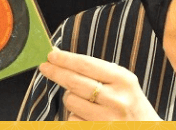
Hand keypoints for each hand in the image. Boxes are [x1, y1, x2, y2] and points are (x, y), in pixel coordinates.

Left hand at [39, 48, 161, 120]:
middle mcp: (116, 99)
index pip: (87, 65)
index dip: (65, 59)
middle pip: (75, 82)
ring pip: (70, 101)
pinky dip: (74, 116)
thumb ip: (99, 71)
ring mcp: (106, 119)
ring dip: (71, 99)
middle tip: (44, 67)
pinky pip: (71, 119)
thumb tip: (64, 58)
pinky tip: (88, 117)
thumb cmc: (131, 105)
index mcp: (123, 80)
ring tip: (86, 101)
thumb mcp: (124, 83)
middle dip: (56, 72)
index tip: (51, 55)